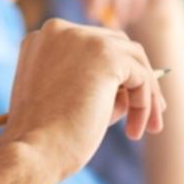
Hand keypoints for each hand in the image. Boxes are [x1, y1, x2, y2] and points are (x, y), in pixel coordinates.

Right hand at [0, 19, 165, 181]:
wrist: (33, 151)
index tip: (125, 103)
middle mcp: (60, 31)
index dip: (112, 74)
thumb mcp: (61, 100)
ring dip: (145, 94)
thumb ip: (87, 83)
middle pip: (116, 45)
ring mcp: (83, 39)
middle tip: (150, 113)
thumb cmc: (43, 138)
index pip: (91, 46)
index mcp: (43, 39)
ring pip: (133, 58)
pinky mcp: (106, 54)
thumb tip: (129, 88)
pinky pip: (140, 76)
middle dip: (135, 79)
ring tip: (147, 127)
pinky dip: (145, 102)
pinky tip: (135, 130)